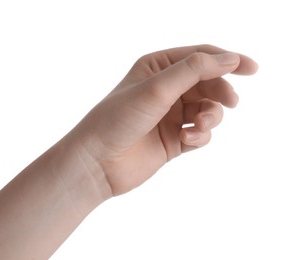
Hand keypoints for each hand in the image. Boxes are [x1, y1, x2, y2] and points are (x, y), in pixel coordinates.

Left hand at [73, 45, 257, 195]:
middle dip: (220, 91)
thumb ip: (194, 71)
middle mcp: (164, 89)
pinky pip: (200, 133)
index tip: (252, 69)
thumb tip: (230, 59)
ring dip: (210, 116)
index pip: (199, 56)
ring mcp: (169, 115)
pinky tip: (187, 140)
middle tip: (231, 102)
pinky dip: (200, 136)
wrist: (98, 162)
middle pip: (207, 83)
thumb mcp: (157, 88)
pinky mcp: (172, 139)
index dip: (227, 60)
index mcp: (157, 67)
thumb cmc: (118, 119)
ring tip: (199, 125)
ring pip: (207, 109)